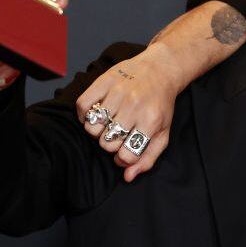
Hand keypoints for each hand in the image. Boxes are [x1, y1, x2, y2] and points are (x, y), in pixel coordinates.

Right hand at [75, 43, 183, 181]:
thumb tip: (127, 176)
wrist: (159, 69)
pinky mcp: (103, 81)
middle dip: (110, 144)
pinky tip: (96, 112)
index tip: (126, 149)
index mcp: (151, 120)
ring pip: (92, 128)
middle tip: (118, 134)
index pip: (127, 154)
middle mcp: (134, 106)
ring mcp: (117, 92)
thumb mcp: (163, 132)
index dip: (124, 157)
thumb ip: (148, 158)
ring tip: (108, 123)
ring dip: (97, 130)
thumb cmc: (160, 104)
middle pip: (106, 143)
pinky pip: (82, 106)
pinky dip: (84, 114)